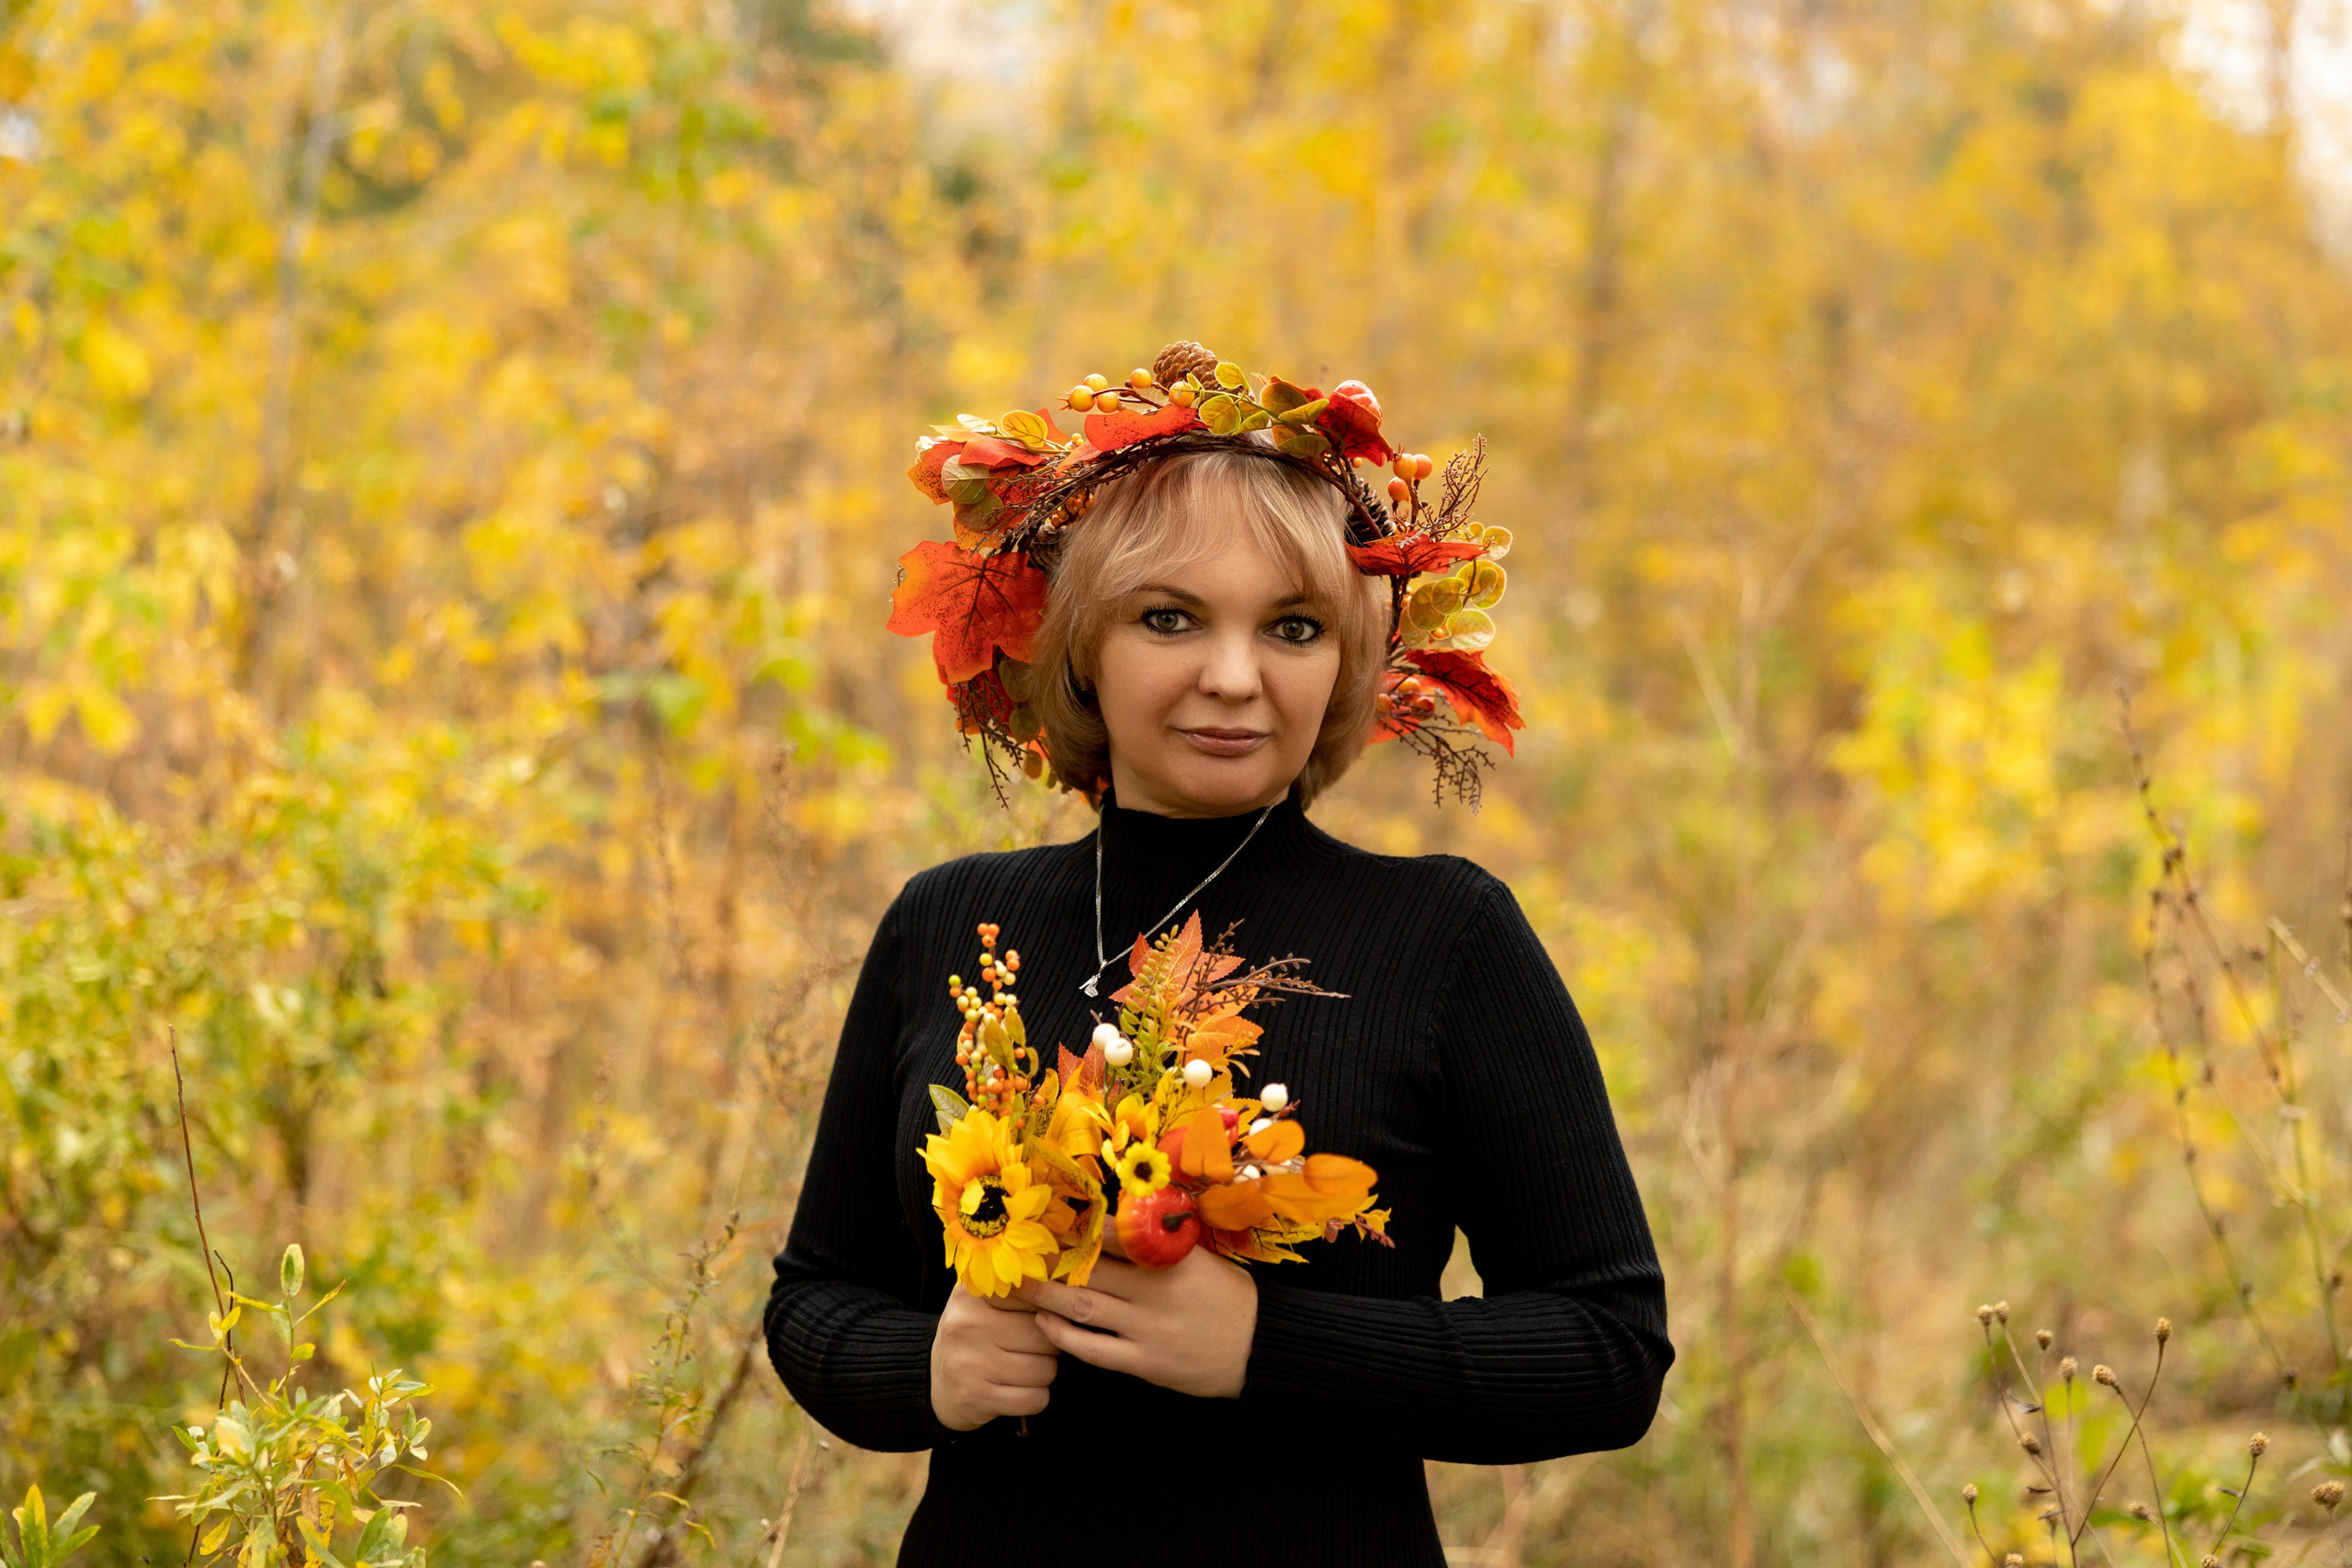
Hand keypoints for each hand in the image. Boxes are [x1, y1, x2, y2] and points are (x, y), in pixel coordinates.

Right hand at [929, 1284, 1058, 1430]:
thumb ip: (1023, 1287)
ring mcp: (970, 1363)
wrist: (936, 1382)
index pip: (1036, 1293)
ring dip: (1043, 1372)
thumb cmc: (975, 1335)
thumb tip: (1068, 1284)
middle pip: (1046, 1334)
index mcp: (973, 1293)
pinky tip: (1018, 1389)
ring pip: (1046, 1369)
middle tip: (1032, 1345)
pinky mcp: (977, 1398)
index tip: (1045, 1313)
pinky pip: (1036, 1399)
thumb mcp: (987, 1301)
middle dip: (1050, 1344)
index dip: (1050, 1307)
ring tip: (1023, 1366)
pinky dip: (1035, 1397)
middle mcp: (967, 1324)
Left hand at [1017, 1248, 1257, 1399]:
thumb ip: (1160, 1245)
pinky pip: (1094, 1349)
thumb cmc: (1229, 1297)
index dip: (1078, 1229)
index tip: (1051, 1221)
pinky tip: (1045, 1323)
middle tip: (1020, 1253)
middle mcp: (1155, 1291)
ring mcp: (1148, 1329)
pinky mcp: (1144, 1362)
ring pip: (1085, 1307)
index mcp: (1171, 1259)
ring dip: (1047, 1295)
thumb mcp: (1200, 1259)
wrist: (1261, 1346)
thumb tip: (1112, 1226)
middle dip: (1051, 1260)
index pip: (1116, 1236)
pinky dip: (1065, 1336)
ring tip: (1020, 1286)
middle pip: (1090, 1270)